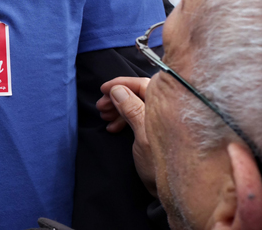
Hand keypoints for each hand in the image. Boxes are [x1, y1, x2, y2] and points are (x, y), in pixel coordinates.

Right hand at [97, 76, 156, 195]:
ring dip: (118, 109)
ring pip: (136, 105)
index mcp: (167, 107)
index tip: (103, 89)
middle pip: (138, 94)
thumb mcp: (143, 136)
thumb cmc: (161, 165)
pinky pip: (137, 117)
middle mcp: (166, 111)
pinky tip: (113, 128)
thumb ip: (132, 110)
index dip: (121, 84)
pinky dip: (123, 120)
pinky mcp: (156, 131)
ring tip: (104, 117)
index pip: (142, 84)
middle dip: (116, 98)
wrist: (174, 192)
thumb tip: (117, 90)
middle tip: (100, 106)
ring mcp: (162, 121)